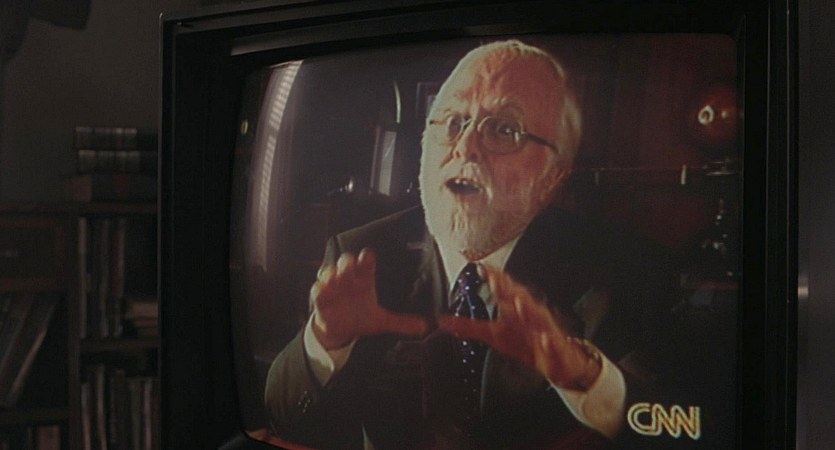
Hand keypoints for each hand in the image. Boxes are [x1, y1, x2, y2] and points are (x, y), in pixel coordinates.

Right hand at [311, 248, 427, 349]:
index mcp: (364, 281)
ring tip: (334, 277)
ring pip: (329, 272)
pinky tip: (322, 290)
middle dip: (347, 262)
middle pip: (346, 263)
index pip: (366, 264)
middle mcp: (348, 280)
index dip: (366, 259)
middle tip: (349, 264)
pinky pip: (317, 290)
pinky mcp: (321, 299)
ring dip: (331, 273)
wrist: (340, 330)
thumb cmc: (361, 318)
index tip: (368, 256)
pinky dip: (319, 289)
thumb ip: (401, 322)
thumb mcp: (381, 321)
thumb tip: (424, 327)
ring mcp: (333, 288)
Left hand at [439, 265, 601, 390]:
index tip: (479, 266)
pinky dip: (549, 343)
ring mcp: (545, 332)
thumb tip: (442, 321)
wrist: (560, 362)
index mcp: (516, 310)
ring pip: (537, 319)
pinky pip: (552, 347)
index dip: (493, 278)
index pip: (504, 290)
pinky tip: (544, 339)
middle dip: (507, 288)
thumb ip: (469, 327)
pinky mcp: (555, 352)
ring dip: (528, 309)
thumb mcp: (494, 335)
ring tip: (517, 301)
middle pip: (519, 299)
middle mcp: (531, 316)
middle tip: (494, 278)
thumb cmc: (525, 342)